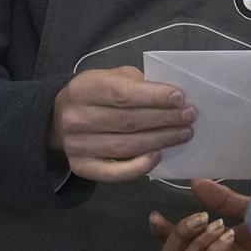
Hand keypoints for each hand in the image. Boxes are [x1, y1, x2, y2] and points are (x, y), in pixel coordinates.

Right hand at [49, 66, 196, 181]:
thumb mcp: (112, 77)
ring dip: (160, 140)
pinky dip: (139, 166)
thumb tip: (173, 98)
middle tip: (189, 117)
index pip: (123, 94)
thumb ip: (138, 84)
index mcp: (84, 89)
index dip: (154, 97)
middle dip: (164, 119)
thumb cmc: (97, 93)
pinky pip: (114, 172)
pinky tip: (159, 155)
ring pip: (126, 146)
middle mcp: (75, 118)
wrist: (61, 118)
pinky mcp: (82, 167)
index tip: (180, 98)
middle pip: (128, 121)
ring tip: (184, 134)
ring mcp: (76, 146)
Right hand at [150, 180, 250, 250]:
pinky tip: (228, 237)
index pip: (178, 241)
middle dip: (180, 232)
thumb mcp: (250, 211)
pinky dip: (213, 249)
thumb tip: (196, 182)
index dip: (163, 231)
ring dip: (199, 241)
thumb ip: (224, 200)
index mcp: (211, 243)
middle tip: (201, 218)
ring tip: (221, 226)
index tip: (155, 216)